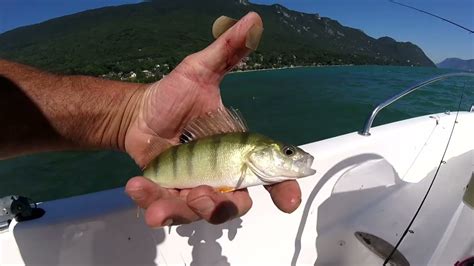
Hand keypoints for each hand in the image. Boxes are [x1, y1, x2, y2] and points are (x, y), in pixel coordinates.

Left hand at [124, 12, 301, 226]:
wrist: (138, 114)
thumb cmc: (173, 95)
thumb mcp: (198, 71)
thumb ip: (227, 51)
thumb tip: (253, 20)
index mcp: (238, 151)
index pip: (269, 174)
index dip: (284, 189)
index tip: (290, 202)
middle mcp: (222, 175)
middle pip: (235, 204)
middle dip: (222, 206)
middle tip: (204, 193)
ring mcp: (196, 188)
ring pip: (201, 213)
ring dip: (183, 211)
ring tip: (159, 205)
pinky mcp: (170, 194)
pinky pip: (168, 209)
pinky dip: (154, 204)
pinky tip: (136, 187)